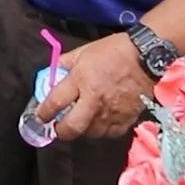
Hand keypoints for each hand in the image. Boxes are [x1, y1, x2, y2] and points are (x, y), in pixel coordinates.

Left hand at [34, 34, 153, 140]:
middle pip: (71, 127)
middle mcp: (94, 100)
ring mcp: (111, 112)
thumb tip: (51, 75)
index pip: (55, 103)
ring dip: (82, 130)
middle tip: (57, 128)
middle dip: (60, 131)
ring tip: (80, 122)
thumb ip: (65, 65)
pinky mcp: (127, 119)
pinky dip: (102, 131)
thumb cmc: (113, 50)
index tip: (39, 117)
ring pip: (90, 133)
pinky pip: (109, 133)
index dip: (43, 113)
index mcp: (81, 80)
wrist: (145, 55)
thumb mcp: (83, 52)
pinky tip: (100, 122)